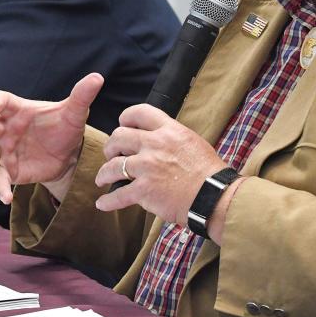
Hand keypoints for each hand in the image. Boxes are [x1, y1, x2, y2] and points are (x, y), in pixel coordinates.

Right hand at [0, 73, 103, 203]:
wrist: (69, 156)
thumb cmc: (65, 128)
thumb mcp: (74, 114)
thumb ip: (81, 96)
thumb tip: (97, 77)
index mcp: (17, 109)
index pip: (1, 101)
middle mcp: (5, 128)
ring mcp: (4, 150)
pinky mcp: (8, 170)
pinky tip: (6, 197)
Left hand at [94, 104, 226, 226]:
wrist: (213, 196)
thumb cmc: (208, 172)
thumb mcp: (191, 142)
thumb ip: (171, 137)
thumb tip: (158, 138)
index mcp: (168, 130)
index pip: (139, 112)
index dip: (126, 117)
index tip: (122, 125)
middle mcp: (154, 144)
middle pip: (118, 136)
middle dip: (110, 146)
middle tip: (110, 154)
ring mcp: (147, 167)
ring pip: (112, 165)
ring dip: (103, 173)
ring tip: (102, 178)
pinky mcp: (144, 190)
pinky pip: (118, 195)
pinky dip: (108, 201)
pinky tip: (102, 203)